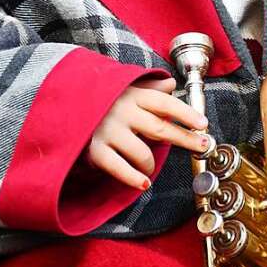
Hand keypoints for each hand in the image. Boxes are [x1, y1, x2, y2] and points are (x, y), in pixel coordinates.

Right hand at [86, 76, 208, 189]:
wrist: (62, 105)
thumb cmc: (101, 100)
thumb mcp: (124, 89)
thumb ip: (149, 88)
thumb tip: (171, 83)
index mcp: (132, 95)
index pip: (165, 103)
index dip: (186, 113)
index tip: (203, 124)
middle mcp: (122, 112)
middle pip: (160, 128)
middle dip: (184, 138)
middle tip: (202, 145)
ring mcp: (108, 131)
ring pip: (142, 153)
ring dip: (151, 164)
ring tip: (149, 167)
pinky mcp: (94, 150)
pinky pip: (120, 169)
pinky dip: (134, 178)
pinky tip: (143, 183)